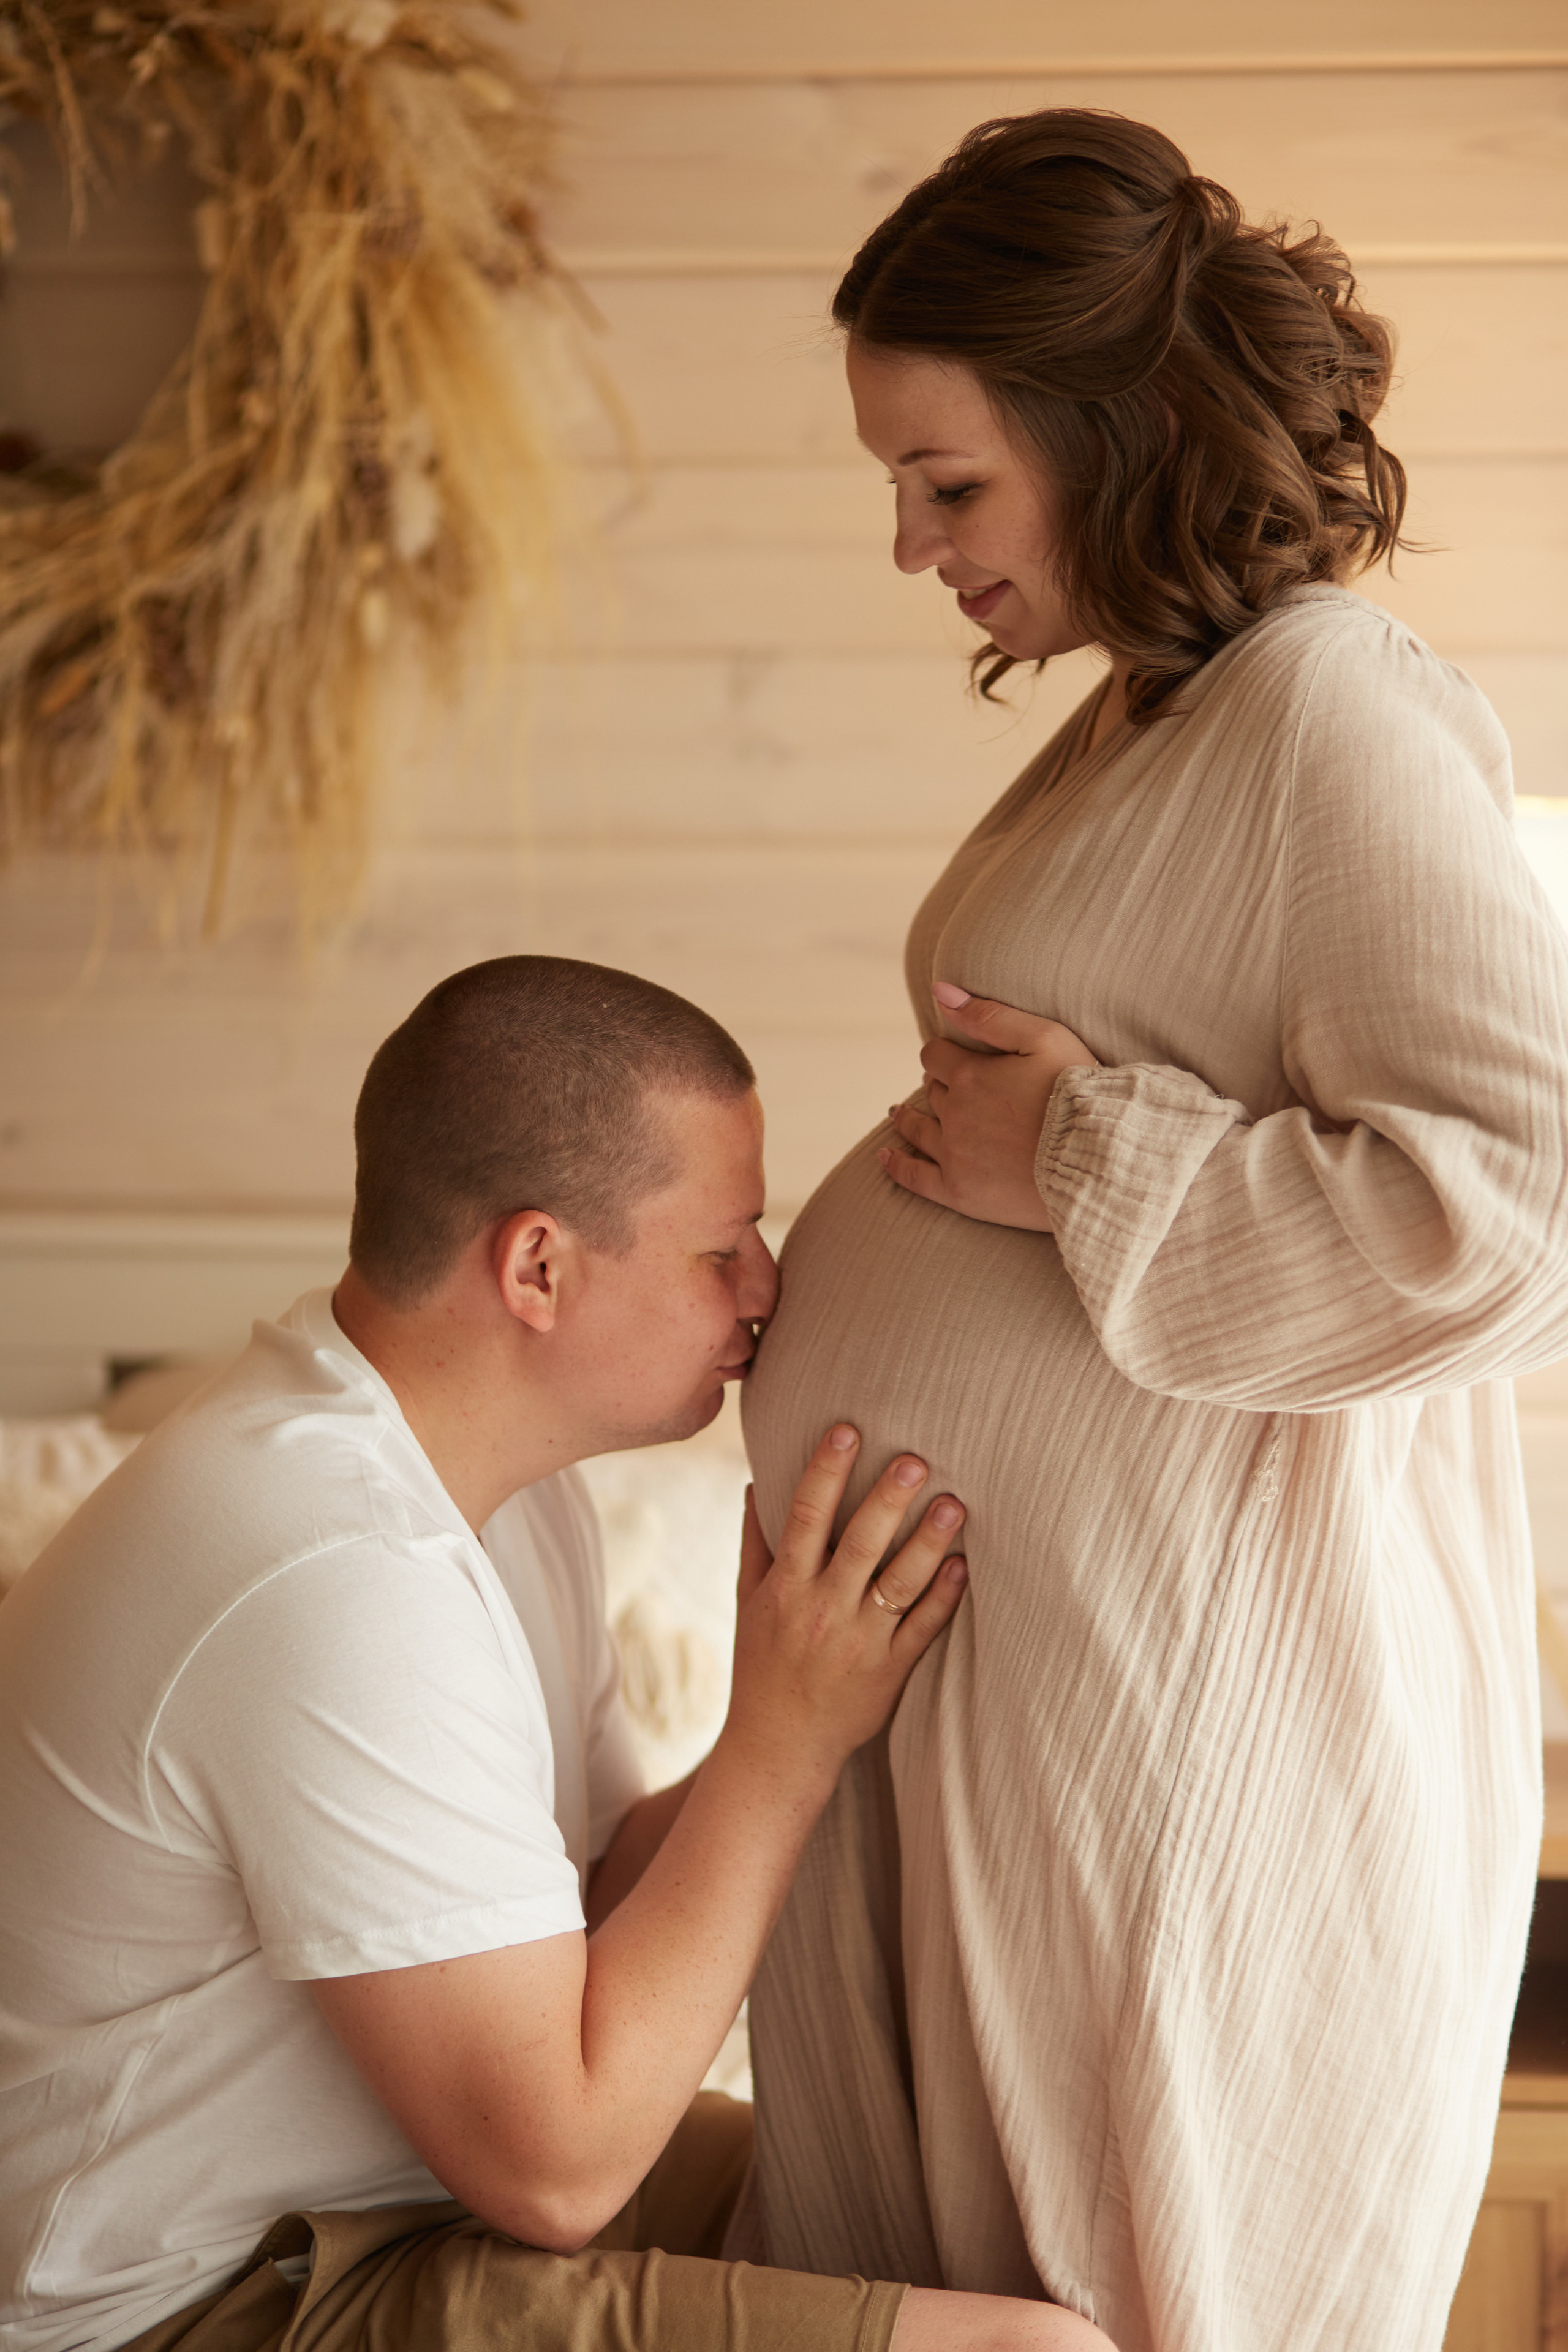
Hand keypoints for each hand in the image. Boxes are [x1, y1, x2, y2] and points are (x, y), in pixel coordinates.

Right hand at [725, 1427, 967, 1786]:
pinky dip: (945, 1596)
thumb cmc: (761, 1665)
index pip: (804, 1517)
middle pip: (860, 1544)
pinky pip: (923, 1628)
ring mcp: (860, 1642)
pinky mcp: (890, 1671)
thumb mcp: (747, 1602)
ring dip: (930, 1542)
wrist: (779, 1746)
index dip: (825, 1471)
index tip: (847, 1430)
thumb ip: (755, 1542)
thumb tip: (758, 1482)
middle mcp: (822, 1610)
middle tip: (916, 1458)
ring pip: (900, 1583)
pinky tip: (965, 1565)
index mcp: (785, 1588)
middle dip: (888, 1500)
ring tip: (956, 1503)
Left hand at [879, 981, 1099, 1230]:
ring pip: (919, 1130)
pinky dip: (897, 1165)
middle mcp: (955, 1114)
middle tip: (945, 1087)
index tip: (950, 1059)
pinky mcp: (960, 1192)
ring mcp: (955, 1155)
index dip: (942, 1055)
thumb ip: (988, 1014)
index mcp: (971, 1076)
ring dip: (908, 1118)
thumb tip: (938, 991)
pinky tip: (885, 1157)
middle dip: (938, 1086)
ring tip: (899, 1113)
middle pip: (933, 1093)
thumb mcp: (1045, 1038)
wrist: (1100, 1161)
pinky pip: (915, 1177)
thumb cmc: (1080, 1095)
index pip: (936, 1056)